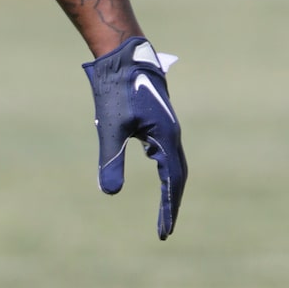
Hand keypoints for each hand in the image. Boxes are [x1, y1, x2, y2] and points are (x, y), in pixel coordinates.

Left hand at [82, 37, 185, 239]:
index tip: (164, 231)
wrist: (121, 56)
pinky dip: (165, 170)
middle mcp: (173, 134)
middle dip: (172, 204)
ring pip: (174, 164)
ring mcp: (168, 127)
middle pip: (178, 177)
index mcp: (166, 137)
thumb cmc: (115, 90)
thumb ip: (111, 160)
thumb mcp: (110, 128)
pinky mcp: (159, 121)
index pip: (172, 181)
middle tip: (164, 230)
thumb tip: (110, 193)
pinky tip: (157, 172)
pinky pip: (167, 152)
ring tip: (164, 211)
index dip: (168, 208)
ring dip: (170, 188)